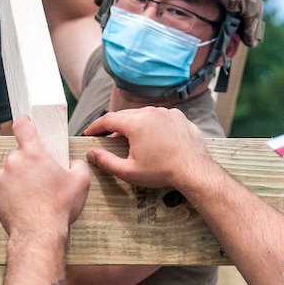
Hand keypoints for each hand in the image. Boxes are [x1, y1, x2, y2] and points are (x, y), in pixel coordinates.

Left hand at [0, 115, 90, 240]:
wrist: (40, 234)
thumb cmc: (59, 208)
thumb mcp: (81, 181)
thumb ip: (77, 164)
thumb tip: (72, 163)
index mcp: (33, 153)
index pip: (23, 126)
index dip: (26, 122)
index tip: (27, 122)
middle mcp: (13, 163)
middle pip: (20, 153)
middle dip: (30, 161)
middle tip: (44, 176)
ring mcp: (1, 179)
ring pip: (11, 172)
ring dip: (22, 178)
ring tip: (36, 195)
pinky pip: (4, 188)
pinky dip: (13, 193)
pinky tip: (26, 204)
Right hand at [84, 107, 208, 190]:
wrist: (194, 170)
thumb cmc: (162, 172)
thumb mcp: (129, 172)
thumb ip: (106, 161)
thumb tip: (91, 154)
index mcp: (135, 123)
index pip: (108, 119)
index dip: (95, 126)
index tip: (89, 133)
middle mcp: (151, 112)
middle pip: (125, 116)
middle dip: (115, 127)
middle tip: (109, 140)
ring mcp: (167, 112)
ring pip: (144, 115)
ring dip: (135, 126)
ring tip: (133, 141)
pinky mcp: (179, 116)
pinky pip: (160, 118)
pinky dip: (153, 126)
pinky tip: (153, 140)